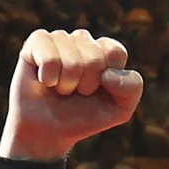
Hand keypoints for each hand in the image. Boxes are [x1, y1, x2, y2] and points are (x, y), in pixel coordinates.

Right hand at [2, 29, 142, 160]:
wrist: (49, 130)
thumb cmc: (85, 116)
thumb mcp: (120, 109)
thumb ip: (131, 88)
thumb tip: (107, 74)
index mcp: (107, 51)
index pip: (115, 52)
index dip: (107, 79)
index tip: (98, 90)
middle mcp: (84, 40)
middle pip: (94, 58)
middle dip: (86, 85)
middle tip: (76, 92)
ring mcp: (60, 38)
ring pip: (71, 60)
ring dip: (66, 84)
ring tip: (61, 88)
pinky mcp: (37, 41)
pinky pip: (49, 57)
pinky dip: (49, 77)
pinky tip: (45, 81)